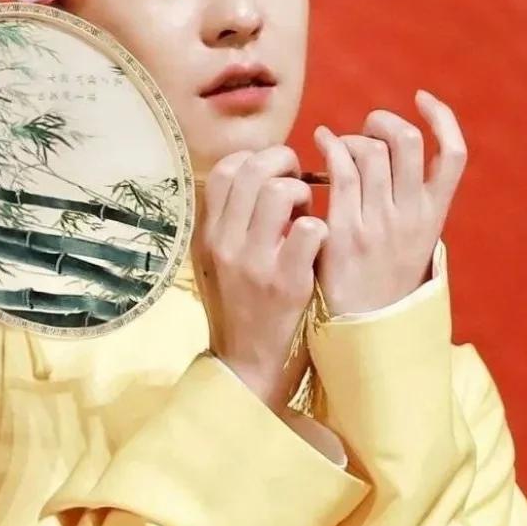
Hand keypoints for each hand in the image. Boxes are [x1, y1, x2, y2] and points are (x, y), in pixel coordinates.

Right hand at [193, 146, 328, 411]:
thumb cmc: (240, 308)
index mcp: (207, 235)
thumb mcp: (219, 262)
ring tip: (307, 215)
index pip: (225, 170)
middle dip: (285, 163)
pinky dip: (319, 228)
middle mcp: (224, 243)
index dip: (256, 160)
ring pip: (279, 192)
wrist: (246, 366)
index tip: (275, 175)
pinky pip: (308, 229)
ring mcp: (253, 262)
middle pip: (251, 170)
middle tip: (301, 183)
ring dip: (303, 194)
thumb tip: (265, 179)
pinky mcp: (285, 283)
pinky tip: (318, 243)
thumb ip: (232, 222)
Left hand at [311, 90, 466, 315]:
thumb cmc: (383, 281)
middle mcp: (411, 215)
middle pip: (407, 141)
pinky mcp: (347, 231)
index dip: (441, 118)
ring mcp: (380, 222)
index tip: (421, 99)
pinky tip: (321, 142)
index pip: (454, 154)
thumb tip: (398, 161)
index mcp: (433, 215)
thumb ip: (412, 204)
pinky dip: (330, 146)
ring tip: (340, 144)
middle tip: (368, 126)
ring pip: (371, 151)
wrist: (365, 328)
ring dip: (353, 137)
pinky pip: (341, 172)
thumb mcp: (412, 242)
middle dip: (384, 120)